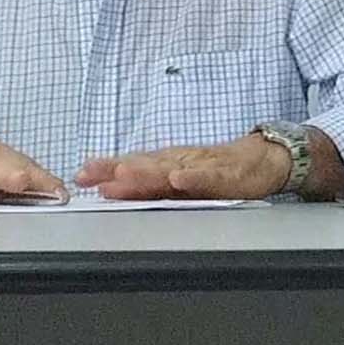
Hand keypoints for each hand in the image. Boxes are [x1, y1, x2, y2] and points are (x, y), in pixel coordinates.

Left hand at [77, 133, 294, 199]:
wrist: (262, 159)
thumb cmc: (219, 170)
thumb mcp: (180, 175)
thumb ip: (148, 183)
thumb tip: (107, 185)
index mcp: (168, 165)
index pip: (132, 166)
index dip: (106, 170)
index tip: (80, 175)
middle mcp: (180, 163)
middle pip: (145, 166)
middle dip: (117, 170)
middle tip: (93, 176)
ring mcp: (202, 167)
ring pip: (172, 169)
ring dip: (147, 171)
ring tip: (124, 173)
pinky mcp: (227, 174)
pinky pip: (209, 178)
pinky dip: (194, 178)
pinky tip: (180, 179)